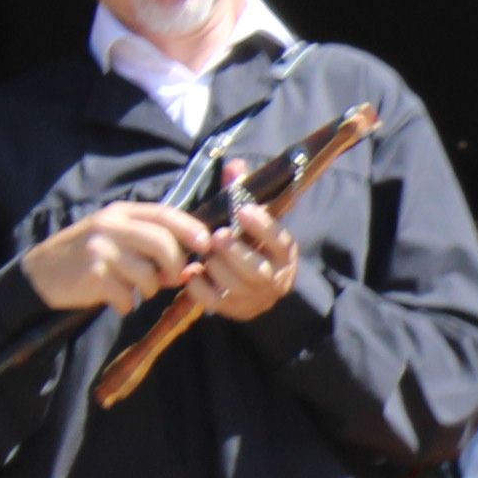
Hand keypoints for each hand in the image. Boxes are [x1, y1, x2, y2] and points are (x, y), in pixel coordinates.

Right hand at [20, 197, 209, 315]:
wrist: (41, 273)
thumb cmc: (86, 255)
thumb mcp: (113, 234)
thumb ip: (146, 239)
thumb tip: (188, 260)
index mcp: (120, 213)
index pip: (164, 214)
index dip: (190, 228)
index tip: (205, 244)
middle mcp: (111, 226)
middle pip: (163, 244)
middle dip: (175, 266)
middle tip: (170, 279)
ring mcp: (101, 250)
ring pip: (148, 275)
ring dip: (149, 289)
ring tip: (135, 289)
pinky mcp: (92, 275)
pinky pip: (127, 296)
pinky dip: (126, 304)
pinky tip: (115, 300)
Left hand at [189, 197, 303, 324]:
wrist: (254, 286)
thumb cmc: (250, 245)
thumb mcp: (251, 220)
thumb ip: (242, 193)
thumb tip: (234, 166)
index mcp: (285, 254)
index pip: (280, 241)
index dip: (263, 227)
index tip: (244, 211)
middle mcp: (276, 279)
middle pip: (257, 270)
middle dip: (235, 252)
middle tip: (217, 236)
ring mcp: (256, 299)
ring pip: (236, 287)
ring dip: (217, 268)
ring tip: (204, 254)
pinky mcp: (236, 312)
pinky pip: (216, 302)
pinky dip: (200, 288)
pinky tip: (192, 273)